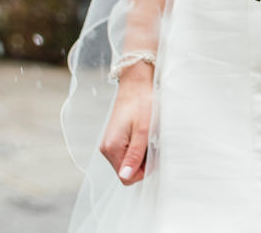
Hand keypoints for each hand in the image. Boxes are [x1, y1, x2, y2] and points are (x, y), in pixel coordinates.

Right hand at [100, 62, 153, 184]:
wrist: (137, 83)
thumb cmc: (142, 103)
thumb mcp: (144, 131)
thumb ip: (135, 155)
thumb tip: (125, 177)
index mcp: (112, 148)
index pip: (126, 177)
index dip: (143, 171)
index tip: (153, 155)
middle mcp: (107, 148)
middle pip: (127, 170)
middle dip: (143, 162)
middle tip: (152, 142)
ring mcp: (111, 143)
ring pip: (129, 161)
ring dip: (142, 153)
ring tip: (148, 135)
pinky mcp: (116, 138)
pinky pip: (128, 151)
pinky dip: (139, 146)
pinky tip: (144, 133)